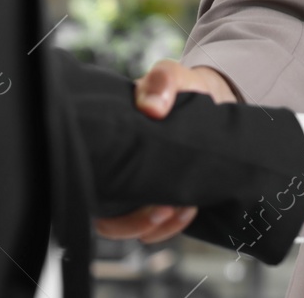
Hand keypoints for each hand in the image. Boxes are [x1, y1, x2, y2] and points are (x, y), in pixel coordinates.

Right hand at [94, 61, 238, 243]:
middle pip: (107, 216)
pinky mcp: (164, 196)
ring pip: (131, 226)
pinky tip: (190, 210)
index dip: (105, 198)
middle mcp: (121, 170)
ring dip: (155, 227)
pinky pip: (158, 226)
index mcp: (113, 145)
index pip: (92, 180)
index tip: (136, 195)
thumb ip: (162, 80)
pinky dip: (173, 225)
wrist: (211, 97)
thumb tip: (152, 106)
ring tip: (182, 209)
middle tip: (162, 209)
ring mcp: (140, 186)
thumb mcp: (171, 76)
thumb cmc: (181, 88)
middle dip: (133, 222)